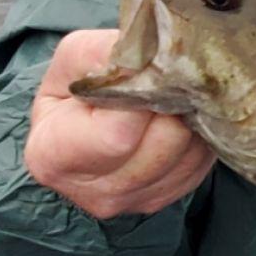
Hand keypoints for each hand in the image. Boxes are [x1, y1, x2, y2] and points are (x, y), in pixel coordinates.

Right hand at [24, 29, 215, 217]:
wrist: (85, 119)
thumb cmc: (76, 87)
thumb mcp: (76, 57)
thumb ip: (105, 54)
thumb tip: (148, 59)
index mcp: (53, 158)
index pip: (117, 135)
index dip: (140, 96)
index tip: (145, 72)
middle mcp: (93, 192)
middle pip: (163, 142)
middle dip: (172, 101)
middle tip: (167, 78)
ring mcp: (132, 201)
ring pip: (189, 151)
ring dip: (190, 116)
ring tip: (172, 96)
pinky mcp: (167, 198)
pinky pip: (202, 162)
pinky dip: (198, 135)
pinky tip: (180, 118)